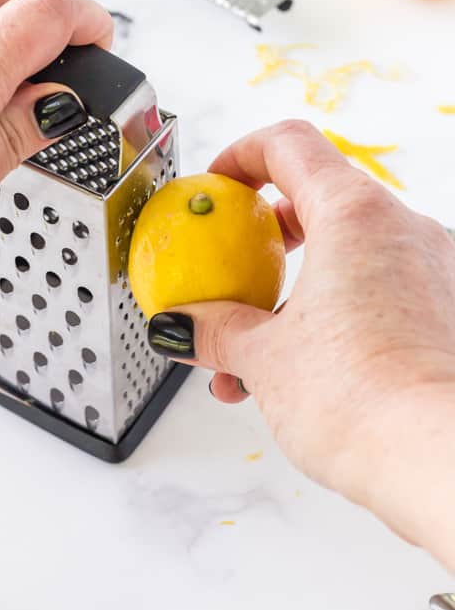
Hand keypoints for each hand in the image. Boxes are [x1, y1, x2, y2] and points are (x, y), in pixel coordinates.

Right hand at [147, 120, 454, 569]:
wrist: (444, 464)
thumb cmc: (365, 401)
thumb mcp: (264, 359)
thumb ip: (213, 331)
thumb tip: (180, 326)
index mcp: (354, 215)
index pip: (290, 144)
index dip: (242, 155)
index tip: (215, 186)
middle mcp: (403, 230)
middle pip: (321, 199)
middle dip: (265, 237)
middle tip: (232, 267)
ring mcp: (432, 271)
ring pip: (348, 256)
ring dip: (293, 293)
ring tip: (250, 354)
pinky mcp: (444, 313)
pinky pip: (377, 293)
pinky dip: (332, 316)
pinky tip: (296, 375)